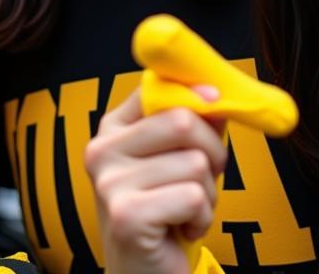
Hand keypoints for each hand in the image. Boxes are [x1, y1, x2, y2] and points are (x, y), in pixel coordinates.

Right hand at [85, 89, 226, 273]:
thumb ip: (191, 124)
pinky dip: (201, 218)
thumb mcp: (176, 159)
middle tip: (203, 180)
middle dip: (212, 152)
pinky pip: (193, 197)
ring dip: (207, 194)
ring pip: (195, 163)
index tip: (213, 101)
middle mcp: (102, 150)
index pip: (155, 88)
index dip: (193, 93)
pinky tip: (181, 229)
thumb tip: (216, 95)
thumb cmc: (166, 213)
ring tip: (185, 210)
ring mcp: (110, 183)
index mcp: (111, 129)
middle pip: (182, 120)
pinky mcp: (126, 216)